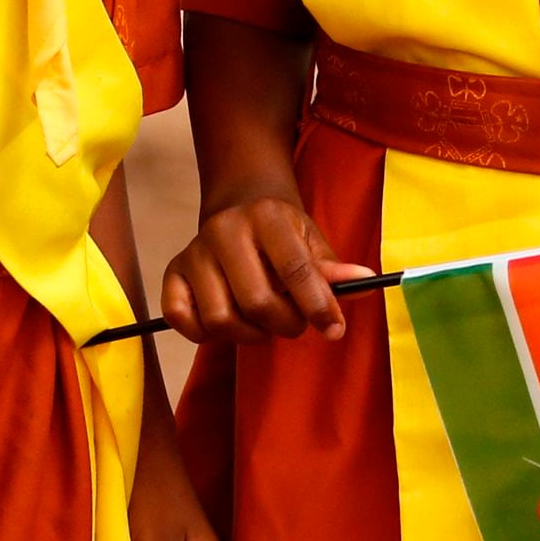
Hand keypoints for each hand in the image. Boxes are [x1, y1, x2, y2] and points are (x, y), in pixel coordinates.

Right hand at [159, 181, 370, 342]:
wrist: (239, 206)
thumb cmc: (283, 233)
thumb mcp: (312, 242)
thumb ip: (333, 269)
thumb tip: (366, 281)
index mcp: (267, 217)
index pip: (295, 269)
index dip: (318, 306)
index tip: (335, 330)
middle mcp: (225, 230)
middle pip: (257, 302)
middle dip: (285, 325)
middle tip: (294, 323)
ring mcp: (195, 252)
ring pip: (221, 319)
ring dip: (250, 334)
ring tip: (263, 323)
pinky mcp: (173, 273)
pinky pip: (182, 319)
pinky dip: (205, 334)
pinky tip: (229, 322)